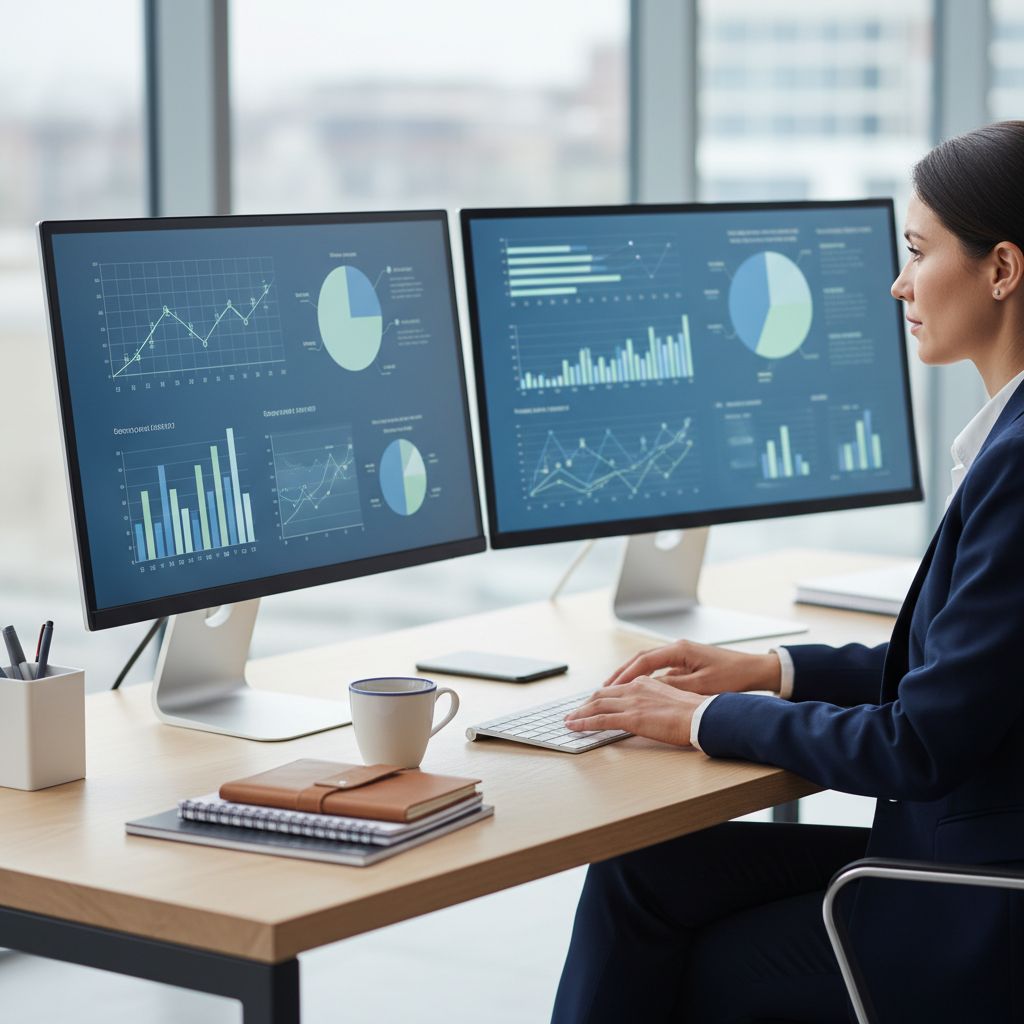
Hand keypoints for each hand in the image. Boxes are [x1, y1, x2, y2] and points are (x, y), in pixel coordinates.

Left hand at [564, 676, 705, 746]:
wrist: (702, 716)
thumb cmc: (694, 712)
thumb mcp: (672, 699)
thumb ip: (655, 701)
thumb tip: (648, 711)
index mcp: (645, 683)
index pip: (615, 689)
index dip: (599, 697)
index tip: (590, 704)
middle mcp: (635, 688)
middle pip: (601, 695)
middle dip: (584, 705)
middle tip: (574, 713)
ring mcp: (632, 702)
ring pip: (596, 705)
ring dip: (579, 714)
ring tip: (569, 721)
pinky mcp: (631, 718)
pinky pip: (601, 720)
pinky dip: (584, 723)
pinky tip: (575, 727)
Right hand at [604, 639, 780, 696]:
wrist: (755, 670)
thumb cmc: (733, 676)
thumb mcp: (701, 686)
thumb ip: (674, 686)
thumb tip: (649, 689)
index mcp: (679, 650)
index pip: (643, 661)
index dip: (625, 675)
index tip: (610, 687)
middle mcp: (677, 648)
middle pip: (641, 659)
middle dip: (621, 673)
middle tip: (603, 687)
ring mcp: (681, 654)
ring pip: (648, 663)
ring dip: (631, 675)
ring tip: (614, 688)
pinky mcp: (686, 662)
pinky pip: (659, 668)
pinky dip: (645, 677)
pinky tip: (638, 689)